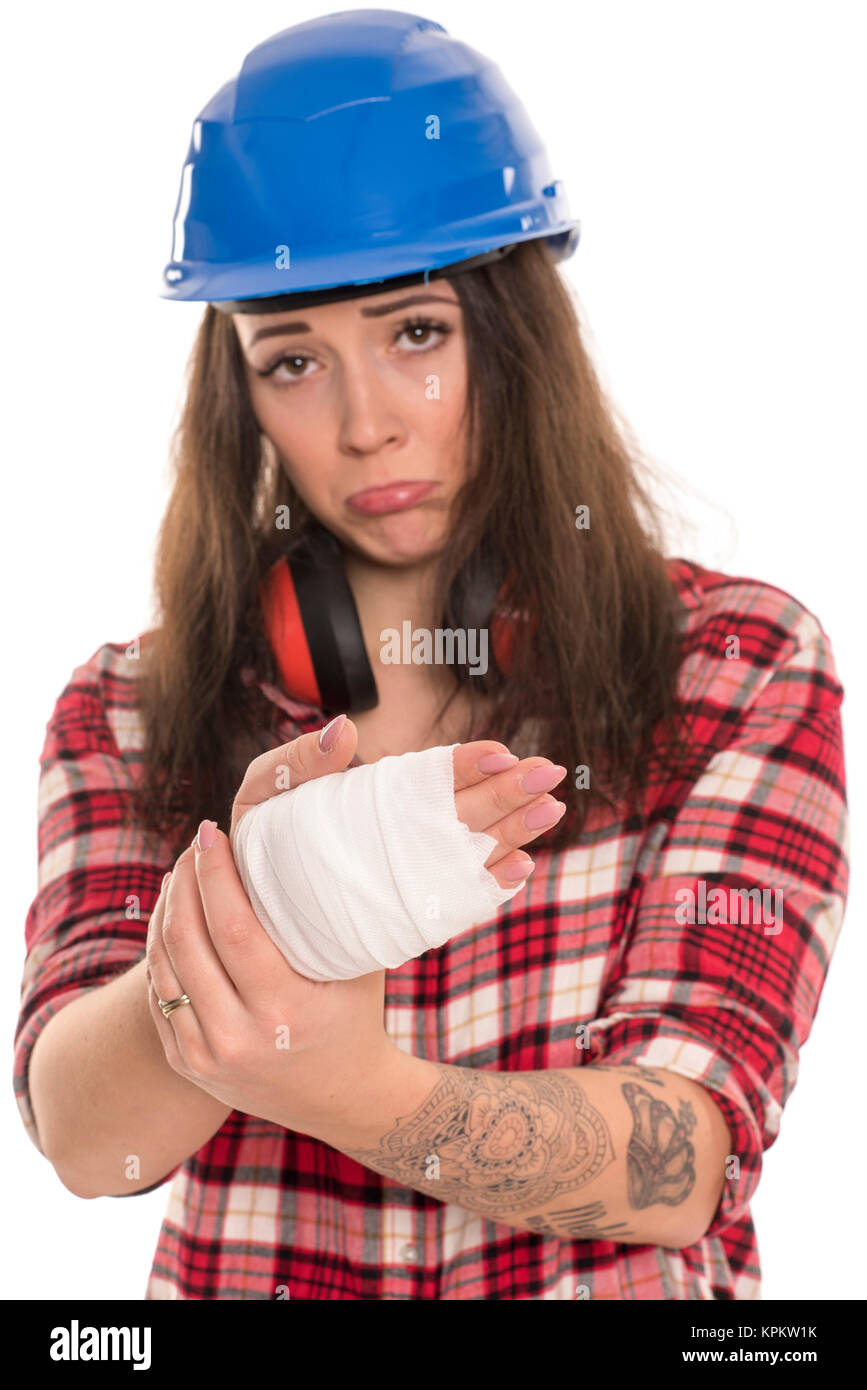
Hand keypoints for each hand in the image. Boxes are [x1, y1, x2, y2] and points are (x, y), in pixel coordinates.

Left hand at [145, 721, 566, 1135]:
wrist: (342, 1102)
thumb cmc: (357, 1017)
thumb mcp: (361, 967)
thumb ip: (350, 911)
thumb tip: (366, 825)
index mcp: (285, 1011)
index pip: (234, 930)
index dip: (217, 875)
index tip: (212, 832)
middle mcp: (238, 1039)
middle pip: (190, 943)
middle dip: (185, 883)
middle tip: (195, 844)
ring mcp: (207, 1057)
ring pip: (165, 968)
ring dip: (167, 912)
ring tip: (182, 872)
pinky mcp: (188, 1063)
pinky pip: (159, 996)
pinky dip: (161, 951)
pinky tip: (174, 918)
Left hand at [231, 716, 567, 888]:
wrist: (249, 923)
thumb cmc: (254, 851)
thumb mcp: (266, 796)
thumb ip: (299, 760)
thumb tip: (347, 733)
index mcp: (377, 797)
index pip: (431, 774)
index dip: (465, 762)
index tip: (499, 752)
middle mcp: (400, 831)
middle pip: (465, 806)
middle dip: (509, 789)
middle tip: (549, 774)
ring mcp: (407, 872)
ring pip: (472, 845)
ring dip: (513, 827)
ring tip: (549, 810)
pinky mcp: (406, 912)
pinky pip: (455, 898)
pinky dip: (488, 884)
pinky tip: (518, 869)